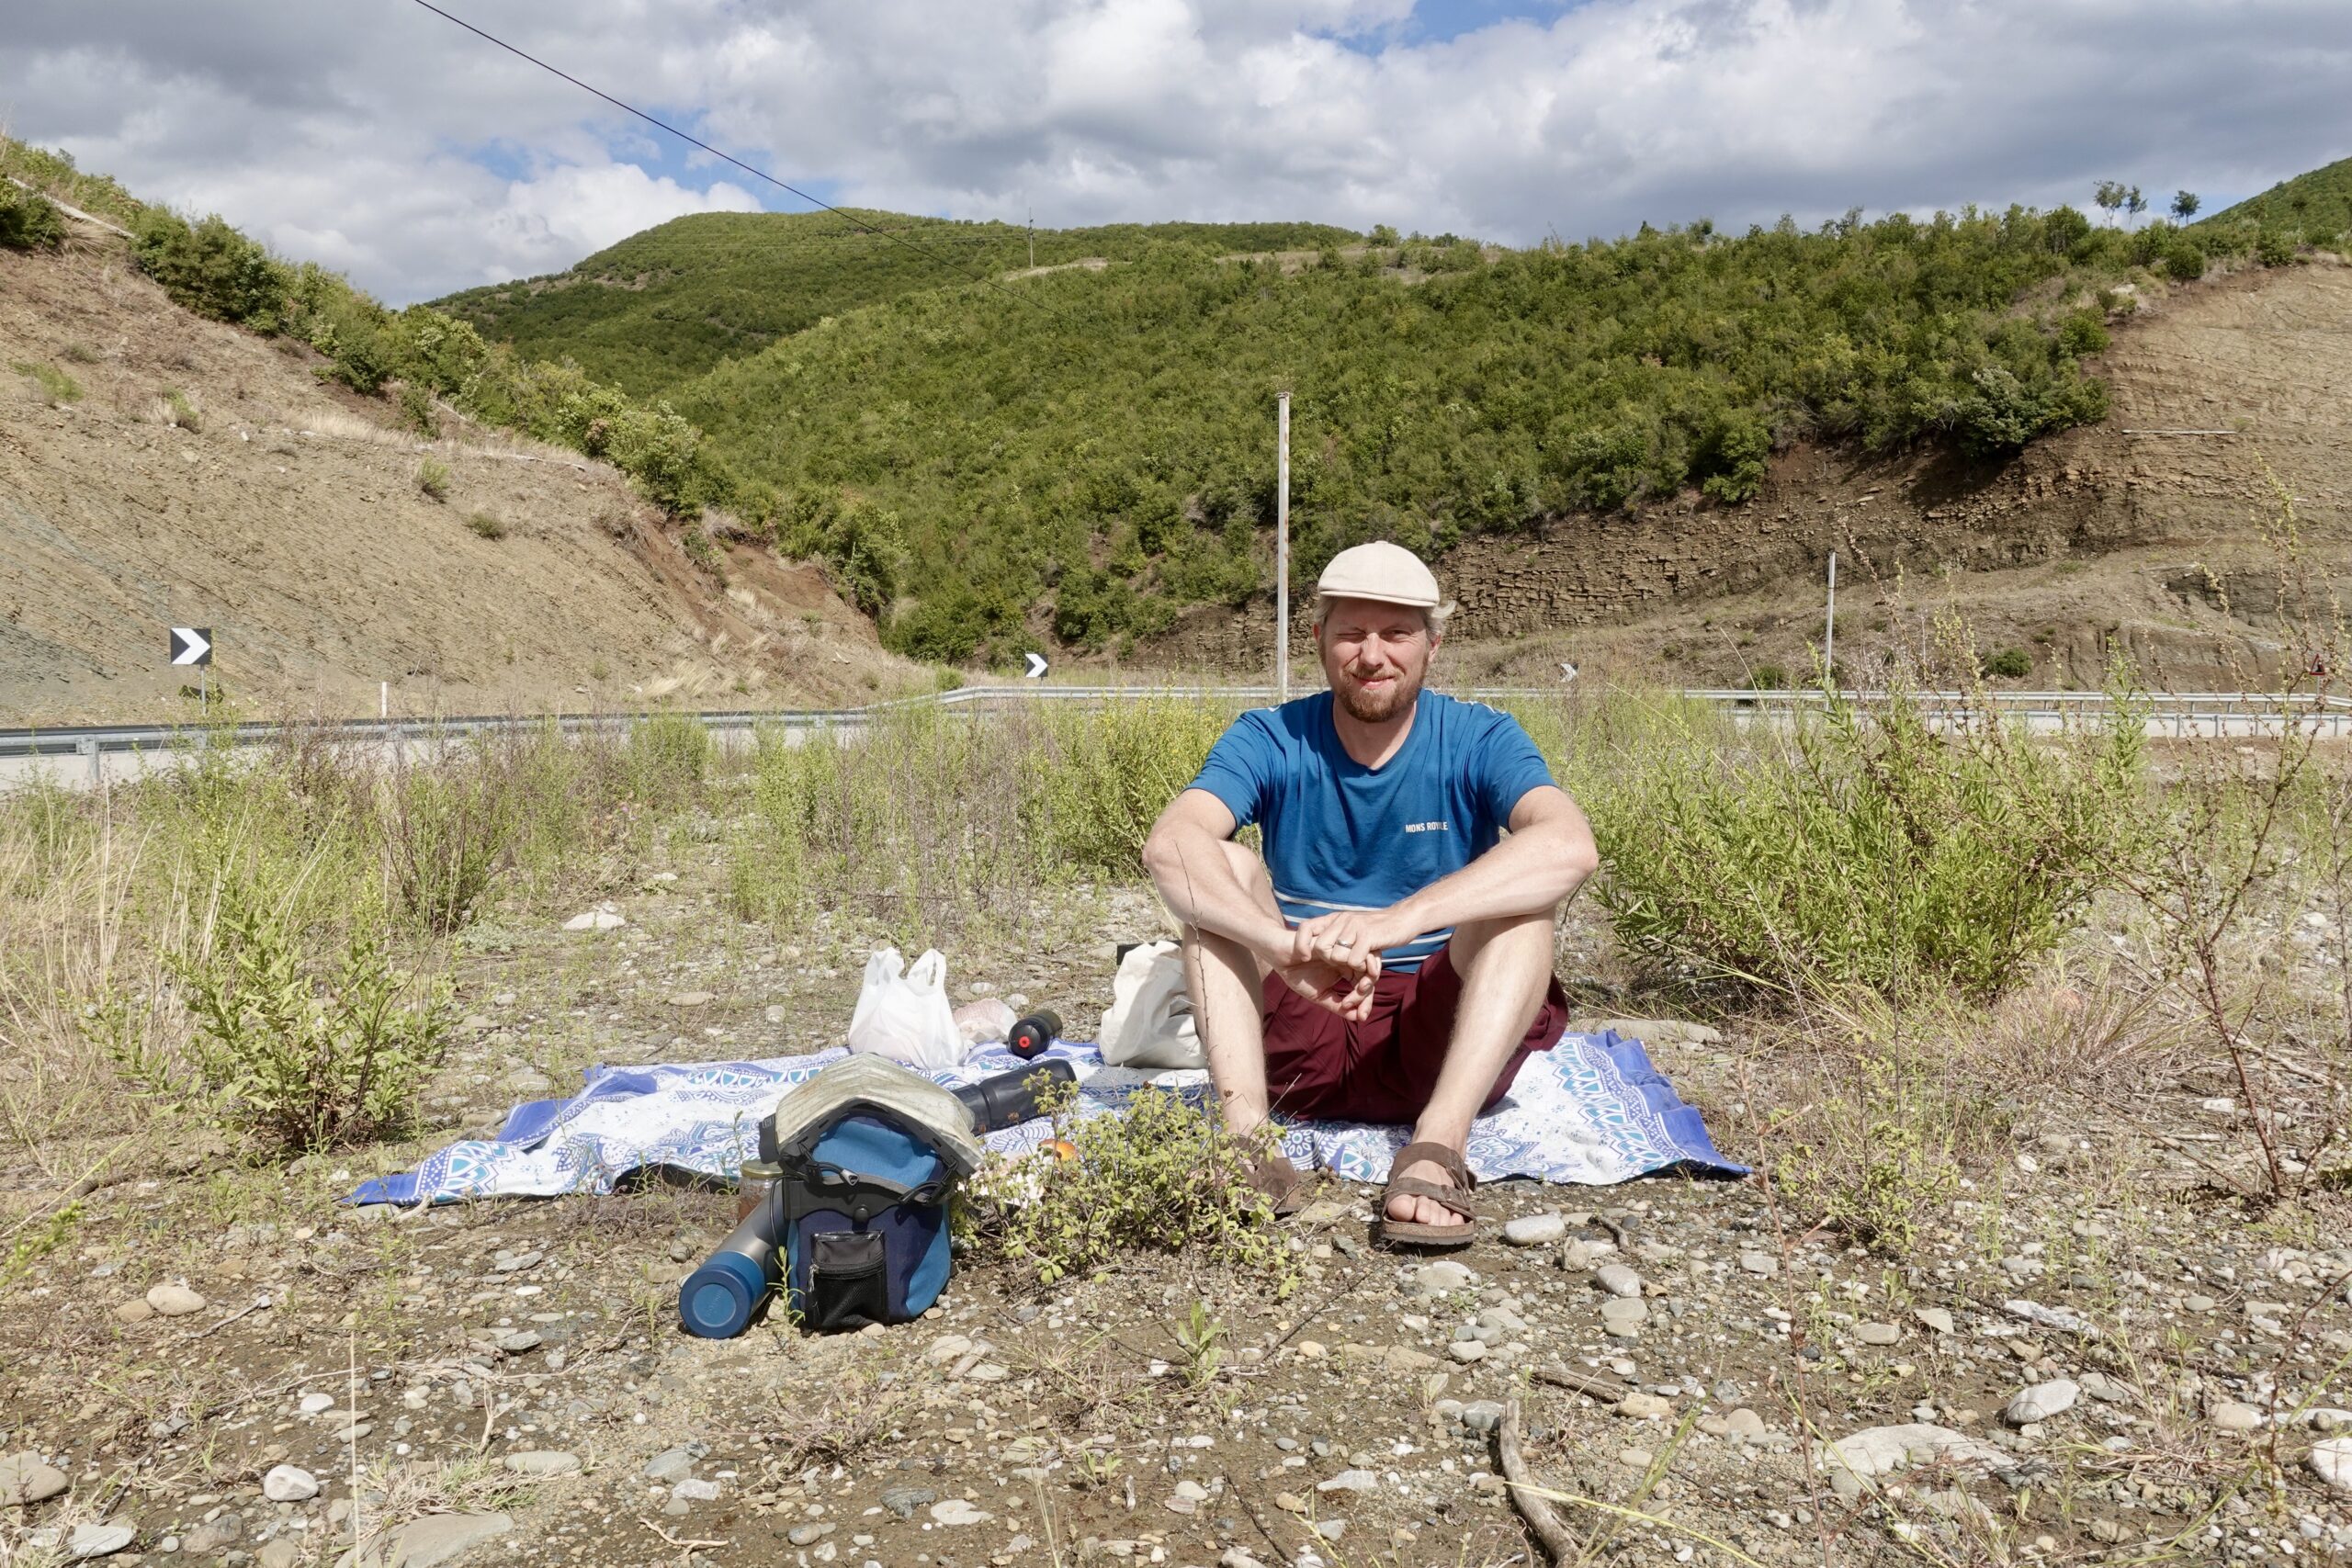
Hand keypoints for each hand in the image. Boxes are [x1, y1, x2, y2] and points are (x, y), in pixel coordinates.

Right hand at [1273, 955, 1378, 1021]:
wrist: (1279, 956)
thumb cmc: (1297, 974)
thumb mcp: (1319, 995)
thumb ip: (1337, 1005)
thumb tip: (1357, 1018)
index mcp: (1347, 969)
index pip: (1365, 984)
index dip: (1366, 1001)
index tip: (1361, 1016)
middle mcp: (1348, 957)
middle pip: (1370, 973)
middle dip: (1367, 993)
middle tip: (1357, 1006)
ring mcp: (1343, 947)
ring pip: (1366, 961)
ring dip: (1363, 980)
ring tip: (1353, 993)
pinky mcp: (1334, 938)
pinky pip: (1351, 949)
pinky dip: (1351, 965)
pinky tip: (1342, 980)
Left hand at [1289, 908, 1414, 980]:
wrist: (1403, 919)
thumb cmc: (1377, 930)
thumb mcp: (1353, 929)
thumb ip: (1337, 936)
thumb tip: (1318, 950)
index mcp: (1335, 919)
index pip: (1306, 927)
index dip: (1301, 943)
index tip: (1305, 957)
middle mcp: (1342, 920)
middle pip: (1321, 947)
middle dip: (1331, 961)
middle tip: (1347, 965)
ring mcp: (1354, 927)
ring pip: (1336, 956)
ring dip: (1349, 967)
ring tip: (1362, 965)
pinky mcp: (1368, 935)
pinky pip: (1354, 960)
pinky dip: (1361, 967)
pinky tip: (1370, 964)